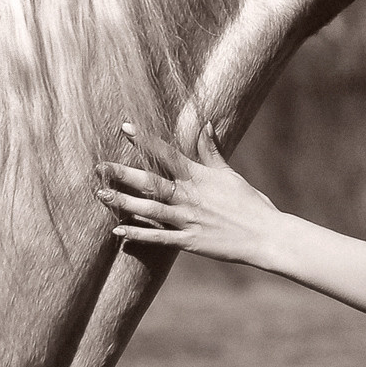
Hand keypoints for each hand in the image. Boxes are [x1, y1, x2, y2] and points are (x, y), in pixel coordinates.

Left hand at [95, 122, 279, 265]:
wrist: (265, 235)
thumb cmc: (249, 203)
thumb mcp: (229, 174)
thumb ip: (212, 151)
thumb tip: (206, 125)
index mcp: (200, 177)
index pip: (167, 154)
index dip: (145, 141)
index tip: (124, 128)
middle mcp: (191, 197)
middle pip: (151, 182)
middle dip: (124, 174)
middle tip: (100, 166)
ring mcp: (189, 220)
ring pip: (150, 209)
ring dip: (124, 202)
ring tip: (101, 194)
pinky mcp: (190, 241)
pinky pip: (159, 237)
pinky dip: (138, 234)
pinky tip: (118, 230)